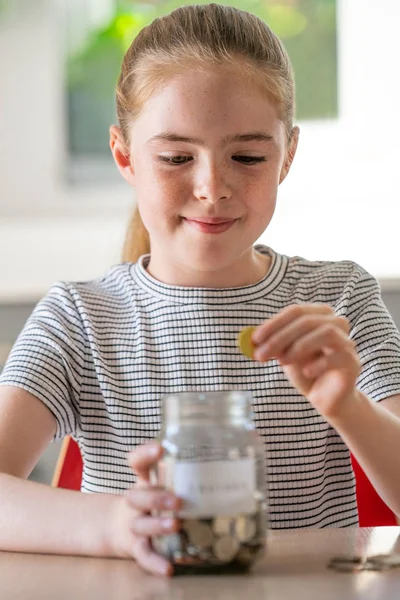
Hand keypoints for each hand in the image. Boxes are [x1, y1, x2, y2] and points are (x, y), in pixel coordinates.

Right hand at [109, 443, 181, 575]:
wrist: (120, 526)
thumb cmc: (154, 500)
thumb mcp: (163, 483)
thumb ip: (188, 473)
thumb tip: (232, 454)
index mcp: (144, 481)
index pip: (138, 462)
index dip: (145, 454)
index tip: (160, 449)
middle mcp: (136, 501)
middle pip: (138, 496)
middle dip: (156, 498)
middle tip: (177, 500)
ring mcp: (135, 524)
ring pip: (141, 524)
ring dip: (158, 525)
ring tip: (176, 525)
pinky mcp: (137, 546)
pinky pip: (144, 555)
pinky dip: (155, 562)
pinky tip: (168, 568)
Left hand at [251, 304, 360, 417]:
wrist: (325, 397)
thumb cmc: (305, 370)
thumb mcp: (285, 355)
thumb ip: (273, 344)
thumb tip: (253, 338)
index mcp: (319, 315)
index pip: (295, 311)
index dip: (273, 324)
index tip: (255, 339)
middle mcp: (336, 323)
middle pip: (308, 321)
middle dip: (280, 337)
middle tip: (261, 354)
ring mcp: (347, 341)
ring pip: (327, 332)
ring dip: (300, 346)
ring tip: (283, 362)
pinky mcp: (353, 361)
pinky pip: (338, 356)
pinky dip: (319, 363)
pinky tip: (307, 373)